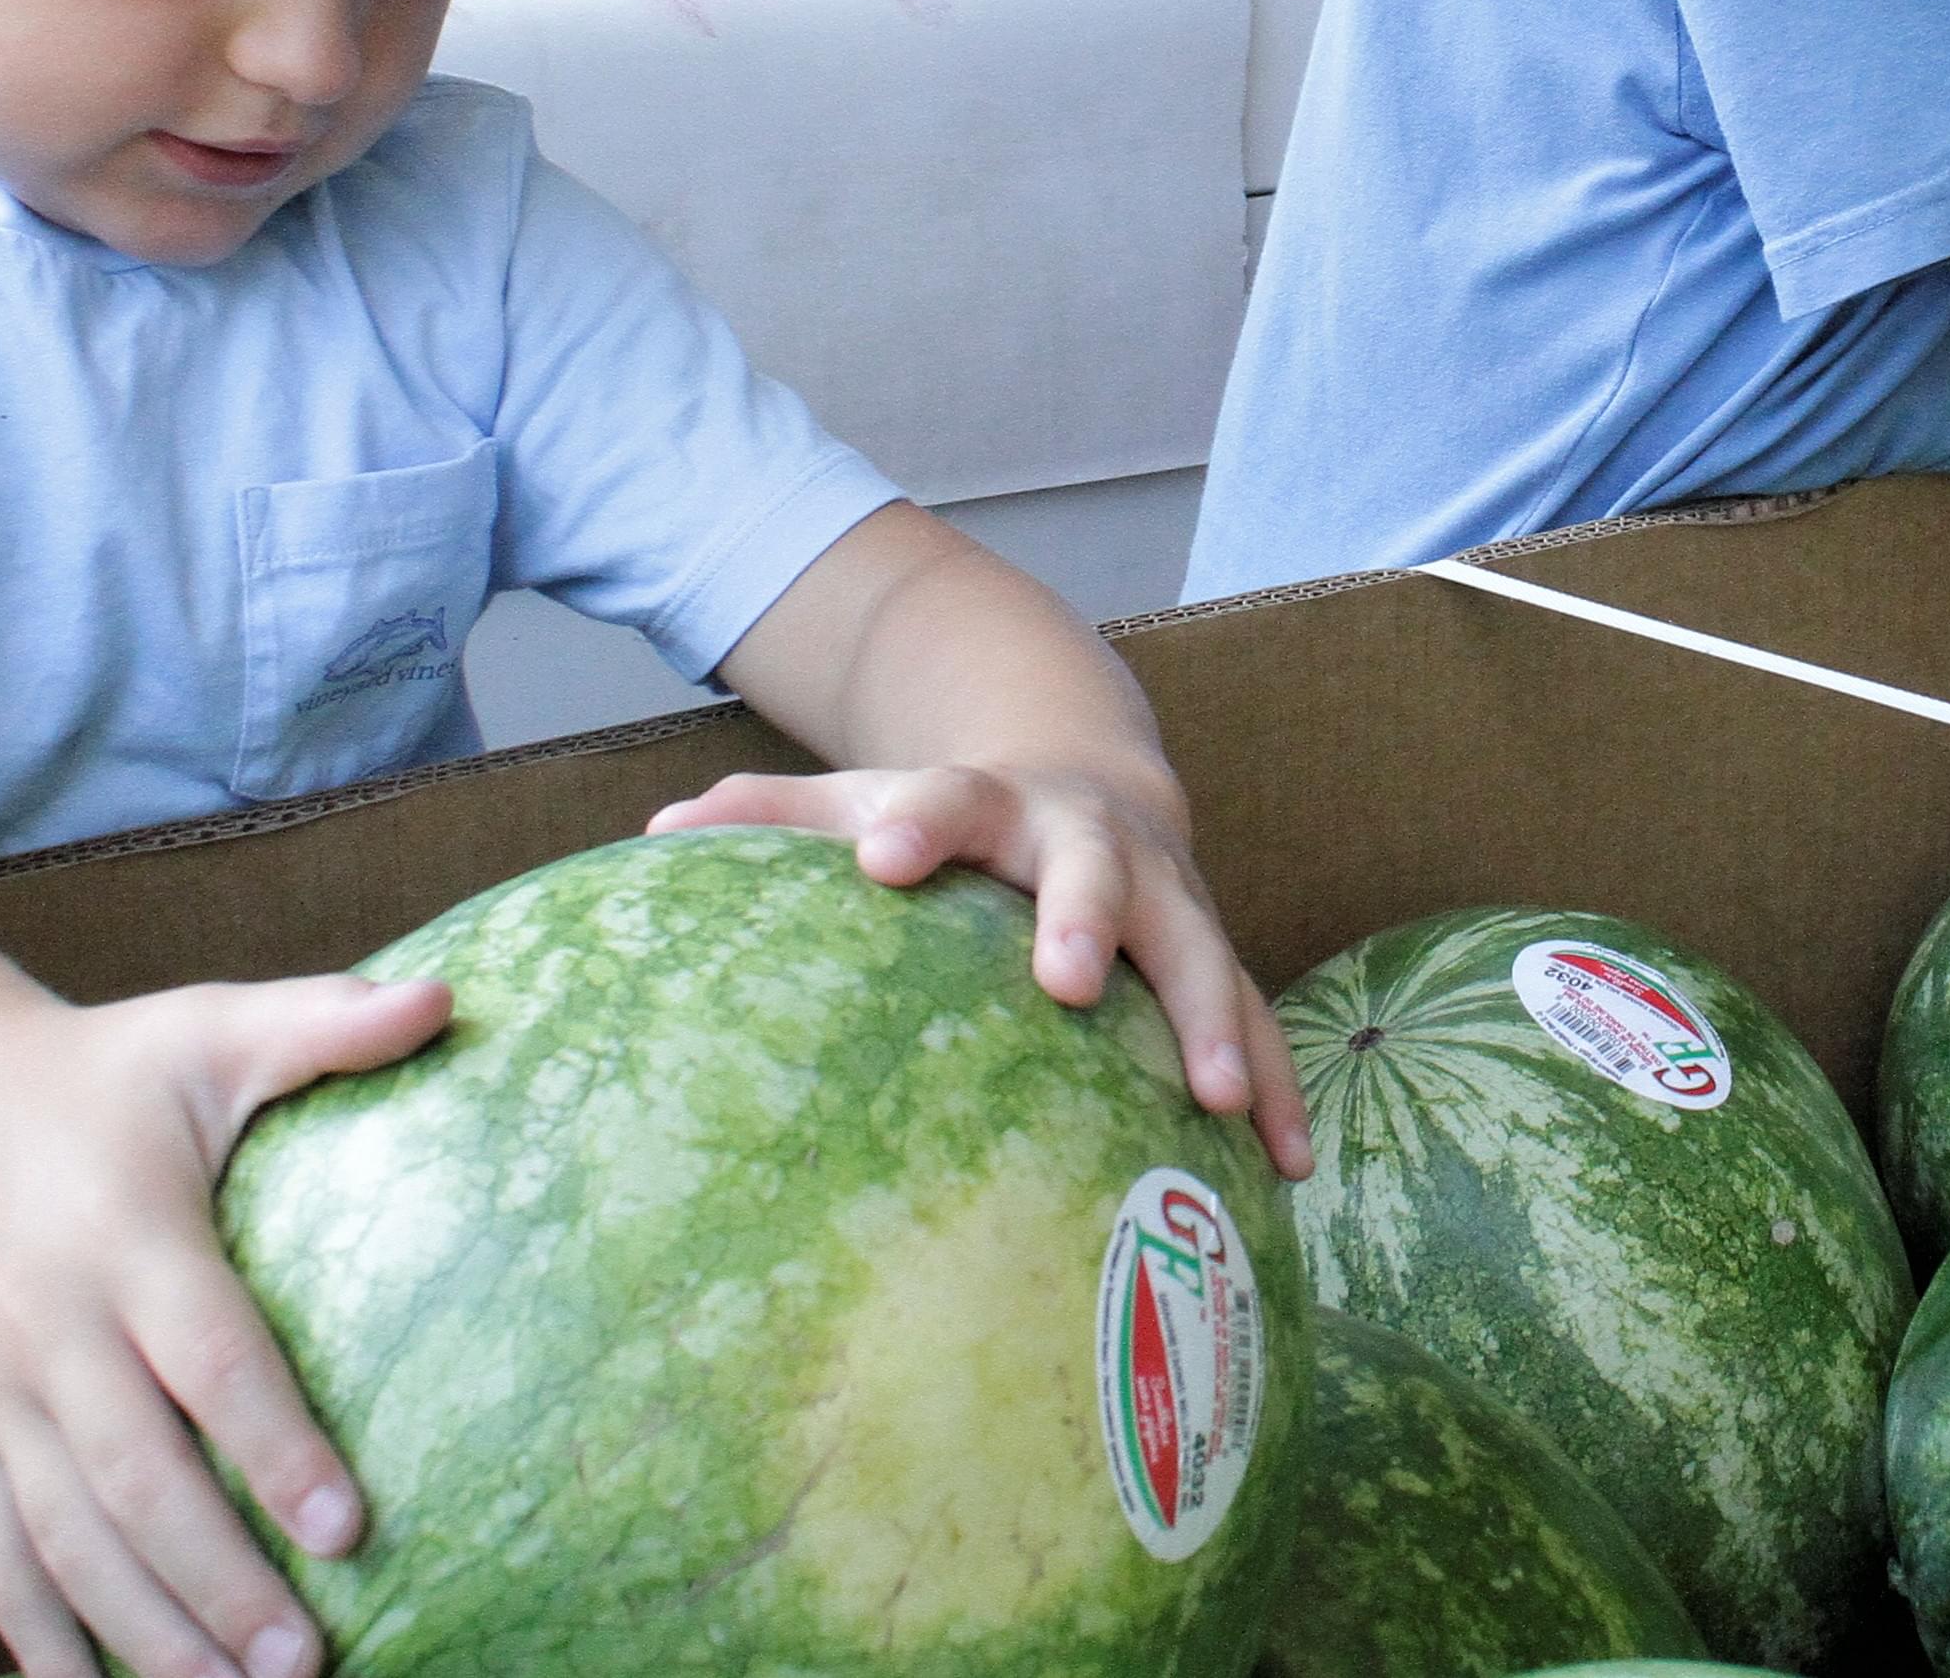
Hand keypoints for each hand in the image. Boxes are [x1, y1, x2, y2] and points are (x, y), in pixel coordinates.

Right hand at [0, 971, 452, 1677]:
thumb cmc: (101, 1072)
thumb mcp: (209, 1030)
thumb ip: (325, 1025)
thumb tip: (450, 998)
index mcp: (125, 1236)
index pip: (206, 1359)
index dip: (274, 1446)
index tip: (346, 1526)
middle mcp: (51, 1329)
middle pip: (134, 1480)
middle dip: (218, 1581)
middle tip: (307, 1659)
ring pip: (64, 1539)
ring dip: (145, 1630)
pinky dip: (38, 1634)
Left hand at [652, 761, 1314, 1178]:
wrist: (1094, 781)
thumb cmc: (955, 821)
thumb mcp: (870, 800)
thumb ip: (772, 817)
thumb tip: (657, 837)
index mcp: (994, 806)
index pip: (950, 800)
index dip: (916, 824)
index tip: (877, 859)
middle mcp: (1089, 843)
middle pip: (1093, 868)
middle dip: (1082, 918)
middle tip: (1063, 979)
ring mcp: (1165, 898)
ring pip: (1199, 951)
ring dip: (1210, 1020)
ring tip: (1220, 1100)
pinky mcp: (1213, 955)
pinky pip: (1255, 1020)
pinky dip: (1280, 1089)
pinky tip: (1291, 1168)